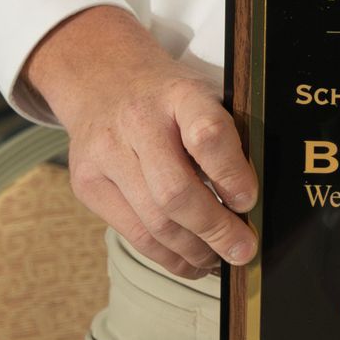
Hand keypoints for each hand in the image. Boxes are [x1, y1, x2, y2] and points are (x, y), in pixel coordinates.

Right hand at [22, 5, 256, 277]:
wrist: (100, 78)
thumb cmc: (167, 99)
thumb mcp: (201, 97)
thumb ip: (226, 140)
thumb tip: (252, 207)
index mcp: (178, 94)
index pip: (207, 135)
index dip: (231, 174)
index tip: (248, 201)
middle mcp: (137, 122)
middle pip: (176, 193)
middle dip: (215, 230)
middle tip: (243, 250)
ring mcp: (105, 154)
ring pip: (154, 223)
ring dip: (194, 252)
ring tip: (219, 260)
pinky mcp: (87, 184)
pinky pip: (133, 235)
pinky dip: (168, 257)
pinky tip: (190, 261)